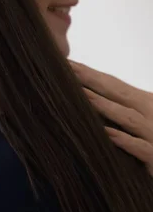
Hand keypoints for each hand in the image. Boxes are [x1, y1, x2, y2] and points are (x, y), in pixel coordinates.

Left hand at [70, 61, 152, 175]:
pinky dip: (126, 141)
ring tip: (82, 95)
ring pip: (129, 118)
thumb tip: (84, 96)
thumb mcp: (141, 118)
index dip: (90, 73)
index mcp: (144, 102)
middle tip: (66, 68)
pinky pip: (142, 148)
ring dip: (105, 106)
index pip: (113, 84)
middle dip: (92, 80)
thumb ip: (118, 107)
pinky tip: (108, 134)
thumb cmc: (152, 138)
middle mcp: (150, 114)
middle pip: (119, 94)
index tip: (66, 63)